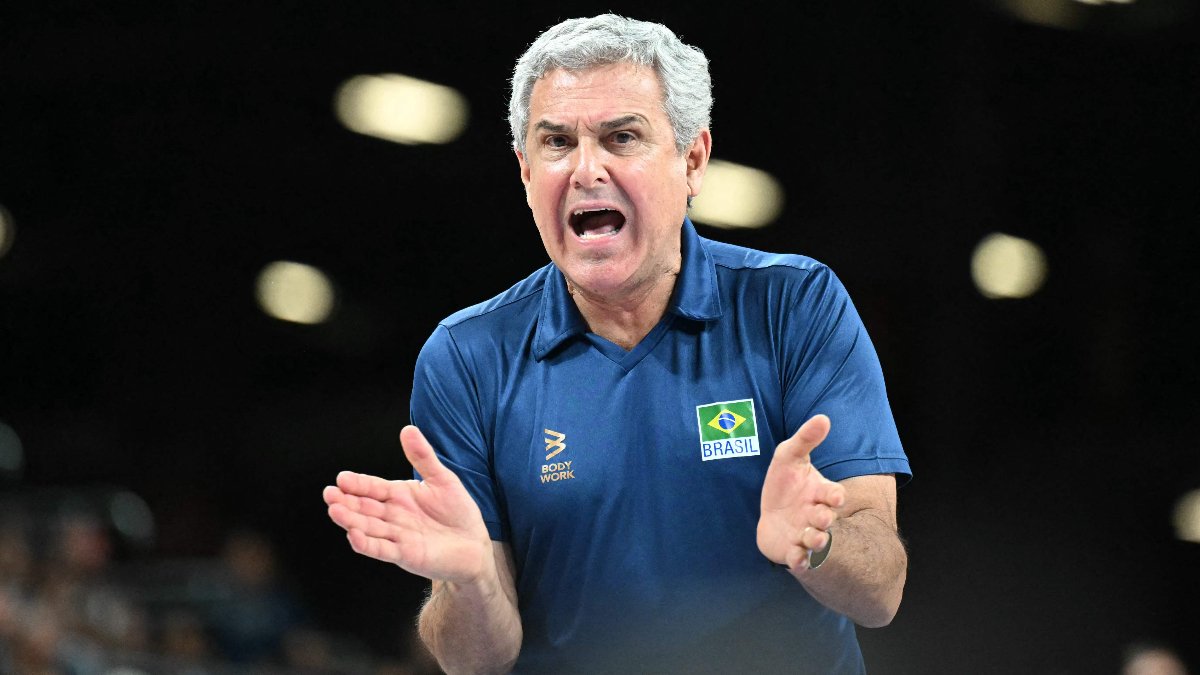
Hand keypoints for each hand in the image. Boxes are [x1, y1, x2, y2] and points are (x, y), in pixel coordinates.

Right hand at [324, 426, 493, 584]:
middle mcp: (393, 516)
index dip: (357, 484)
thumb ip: (423, 456)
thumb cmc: (457, 511)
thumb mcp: (441, 478)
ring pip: (369, 527)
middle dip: (346, 501)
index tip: (341, 478)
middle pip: (364, 507)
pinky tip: (354, 536)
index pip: (372, 487)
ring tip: (335, 510)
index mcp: (398, 496)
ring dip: (351, 520)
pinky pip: (382, 549)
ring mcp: (397, 536)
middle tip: (329, 494)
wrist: (474, 544)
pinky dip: (368, 544)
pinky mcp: (406, 554)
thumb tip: (408, 428)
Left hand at [757, 414, 846, 569]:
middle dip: (825, 518)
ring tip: (814, 539)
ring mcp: (805, 534)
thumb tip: (823, 417)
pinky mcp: (792, 551)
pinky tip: (797, 561)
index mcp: (820, 493)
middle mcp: (816, 516)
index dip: (835, 495)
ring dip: (817, 541)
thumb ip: (806, 439)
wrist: (771, 514)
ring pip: (816, 540)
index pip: (833, 494)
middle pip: (825, 518)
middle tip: (823, 518)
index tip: (836, 496)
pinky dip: (800, 561)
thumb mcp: (789, 456)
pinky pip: (800, 559)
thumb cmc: (785, 483)